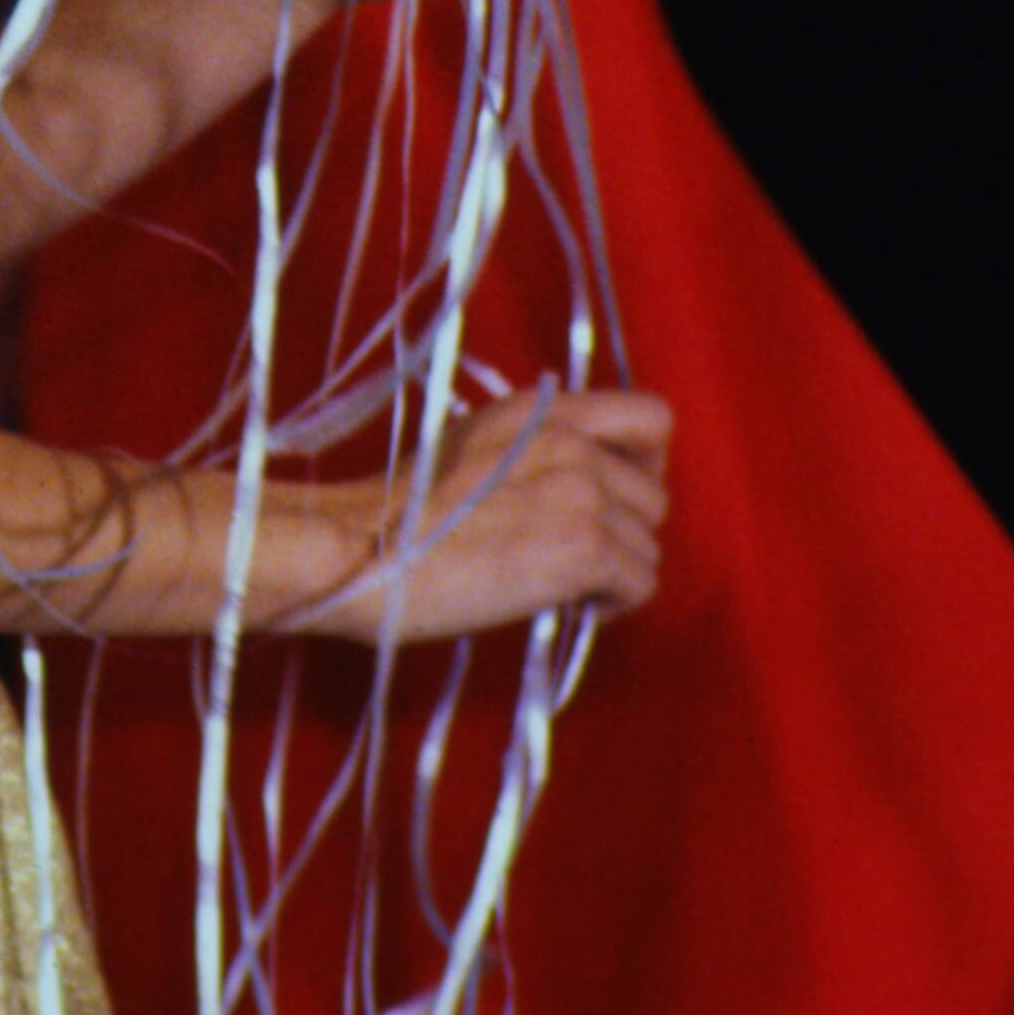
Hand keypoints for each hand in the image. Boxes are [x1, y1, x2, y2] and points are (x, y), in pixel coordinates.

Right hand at [288, 385, 669, 647]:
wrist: (360, 550)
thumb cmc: (398, 515)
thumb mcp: (473, 447)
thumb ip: (535, 451)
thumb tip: (582, 494)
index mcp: (543, 409)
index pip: (651, 417)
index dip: (644, 465)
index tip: (611, 498)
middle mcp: (573, 440)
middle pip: (653, 497)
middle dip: (621, 533)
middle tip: (569, 558)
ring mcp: (583, 491)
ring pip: (648, 547)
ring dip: (613, 574)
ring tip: (557, 586)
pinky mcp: (585, 546)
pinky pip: (640, 584)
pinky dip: (609, 605)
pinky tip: (563, 605)